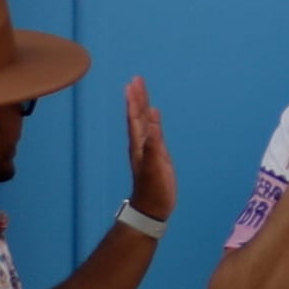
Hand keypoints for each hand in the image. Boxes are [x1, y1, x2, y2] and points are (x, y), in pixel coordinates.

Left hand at [121, 74, 175, 227]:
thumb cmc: (154, 189)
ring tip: (140, 92)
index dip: (135, 101)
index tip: (133, 83)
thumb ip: (153, 142)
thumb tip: (152, 116)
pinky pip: (152, 131)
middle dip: (137, 98)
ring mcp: (147, 149)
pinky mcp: (155, 154)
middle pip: (137, 116)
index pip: (135, 118)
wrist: (152, 208)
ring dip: (141, 106)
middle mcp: (140, 143)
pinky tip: (153, 115)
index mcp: (139, 144)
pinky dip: (152, 120)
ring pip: (143, 122)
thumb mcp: (154, 166)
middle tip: (136, 80)